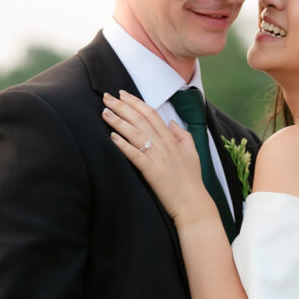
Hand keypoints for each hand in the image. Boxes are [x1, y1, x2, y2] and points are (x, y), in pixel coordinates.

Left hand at [102, 91, 213, 225]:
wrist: (193, 203)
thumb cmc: (192, 179)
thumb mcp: (192, 152)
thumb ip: (182, 135)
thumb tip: (171, 122)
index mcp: (171, 139)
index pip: (151, 114)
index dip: (136, 102)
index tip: (122, 95)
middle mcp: (163, 144)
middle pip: (140, 119)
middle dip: (122, 107)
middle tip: (106, 97)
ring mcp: (157, 157)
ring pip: (135, 133)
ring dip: (118, 121)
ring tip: (105, 112)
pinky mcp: (151, 171)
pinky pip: (135, 155)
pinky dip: (123, 145)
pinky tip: (112, 137)